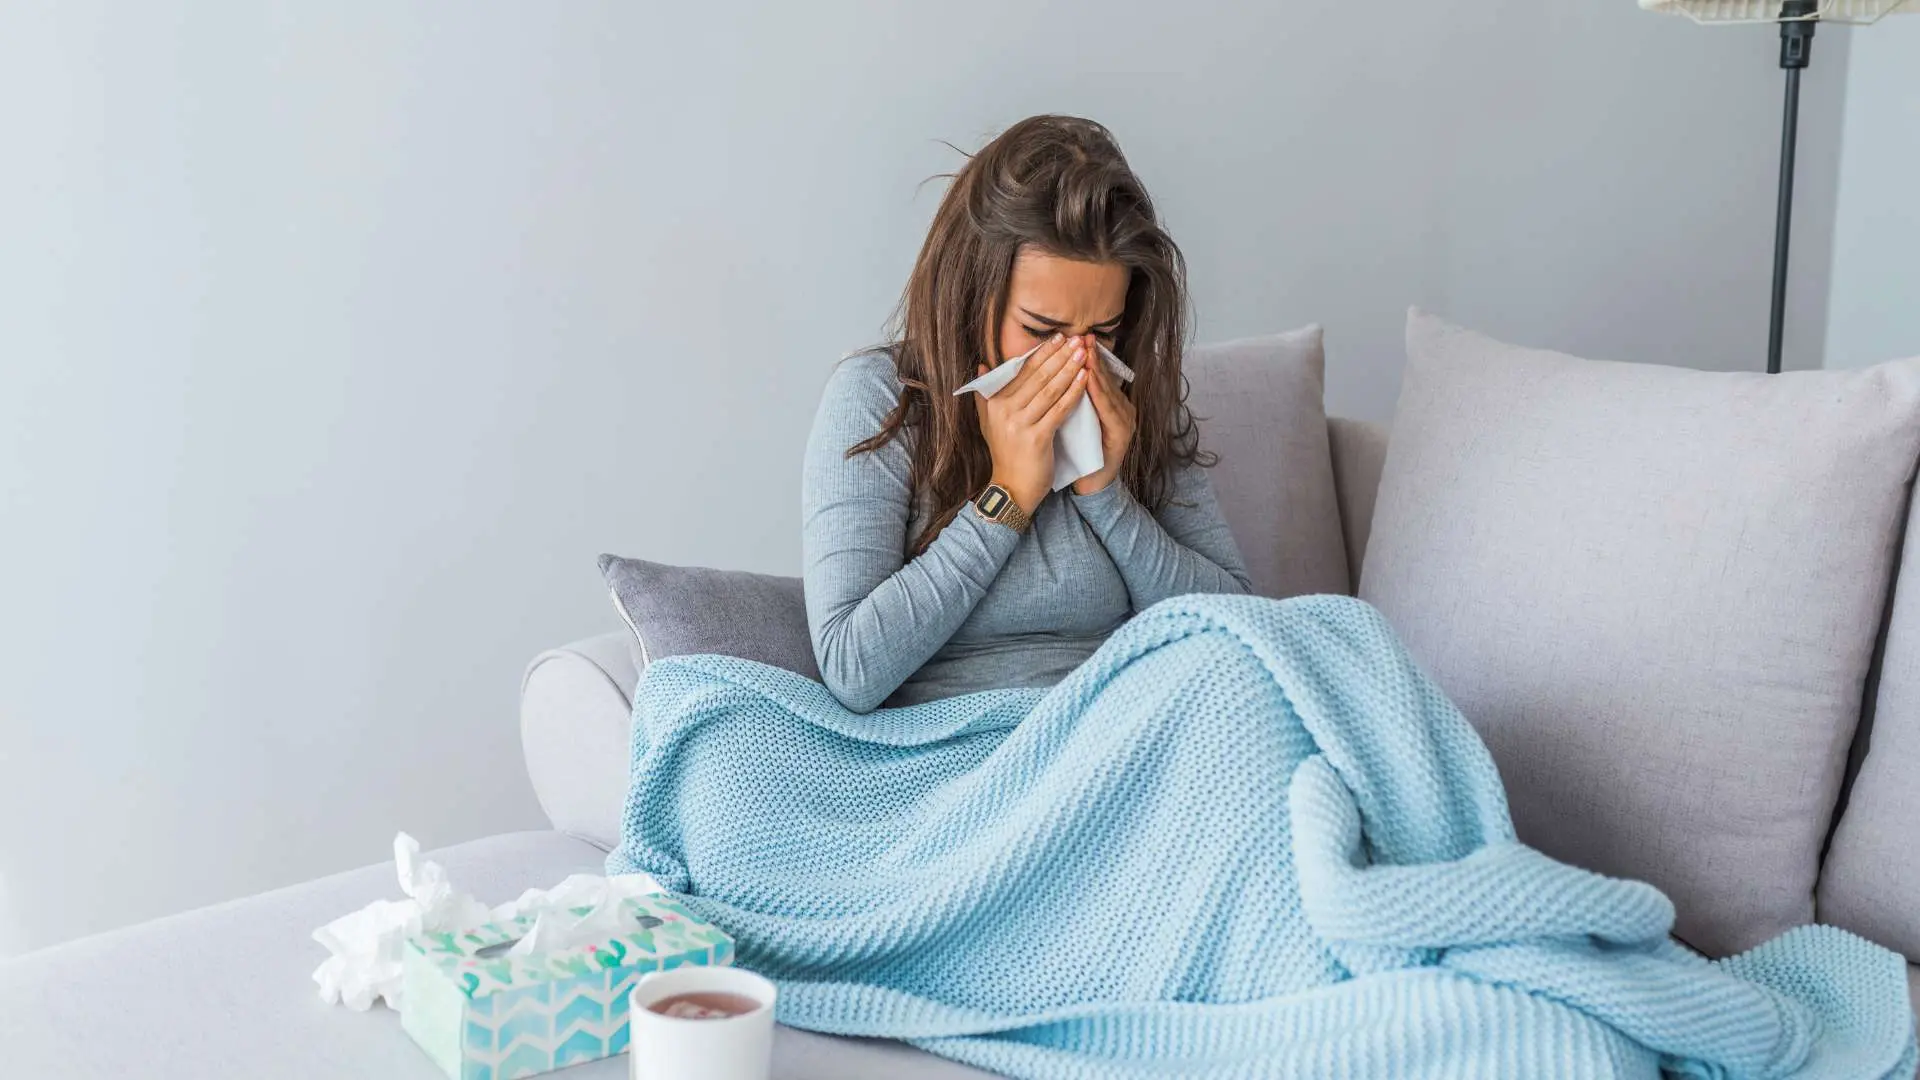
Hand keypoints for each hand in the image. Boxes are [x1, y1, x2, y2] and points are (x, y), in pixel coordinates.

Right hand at [974, 334, 1088, 512]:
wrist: (1012, 489)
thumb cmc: (1006, 454)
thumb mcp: (990, 422)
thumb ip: (986, 394)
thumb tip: (982, 364)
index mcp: (996, 403)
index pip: (1022, 370)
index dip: (1042, 352)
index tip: (1059, 337)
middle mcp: (1005, 410)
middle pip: (1038, 376)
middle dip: (1059, 355)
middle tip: (1076, 338)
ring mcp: (1020, 424)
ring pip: (1049, 389)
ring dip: (1068, 368)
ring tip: (1083, 353)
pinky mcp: (1037, 437)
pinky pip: (1059, 409)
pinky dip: (1073, 392)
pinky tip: (1085, 378)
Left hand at [1072, 337, 1135, 495]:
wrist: (1088, 484)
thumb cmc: (1076, 451)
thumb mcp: (1069, 418)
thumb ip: (1064, 397)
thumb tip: (1045, 372)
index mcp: (1107, 403)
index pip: (1095, 375)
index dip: (1084, 356)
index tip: (1071, 337)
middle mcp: (1120, 408)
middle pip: (1105, 378)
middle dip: (1092, 357)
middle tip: (1081, 336)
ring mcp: (1124, 421)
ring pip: (1109, 391)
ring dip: (1098, 371)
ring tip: (1085, 353)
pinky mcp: (1122, 435)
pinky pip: (1110, 411)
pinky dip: (1100, 395)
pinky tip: (1091, 382)